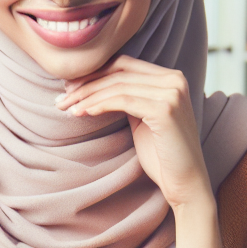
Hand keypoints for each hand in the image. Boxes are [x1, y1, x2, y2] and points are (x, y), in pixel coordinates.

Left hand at [58, 55, 222, 247]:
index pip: (124, 64)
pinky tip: (82, 113)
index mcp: (170, 78)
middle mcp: (174, 79)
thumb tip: (92, 86)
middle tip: (61, 98)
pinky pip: (123, 100)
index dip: (94, 73)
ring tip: (66, 108)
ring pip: (118, 85)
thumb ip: (127, 98)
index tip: (68, 87)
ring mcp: (172, 92)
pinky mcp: (166, 109)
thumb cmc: (162, 156)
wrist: (185, 183)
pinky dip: (99, 105)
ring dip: (87, 96)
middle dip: (85, 83)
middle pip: (119, 71)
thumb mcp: (141, 119)